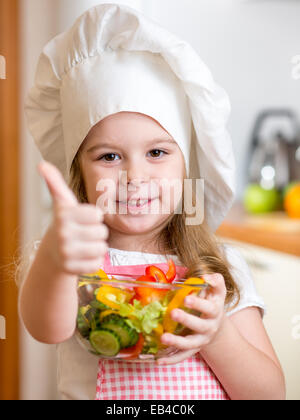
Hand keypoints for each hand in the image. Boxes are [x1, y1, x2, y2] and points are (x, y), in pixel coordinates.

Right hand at [38, 160, 108, 274]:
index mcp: (64, 214)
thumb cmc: (65, 223)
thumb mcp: (62, 202)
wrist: (53, 252)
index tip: (82, 219)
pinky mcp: (71, 268)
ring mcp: (66, 252)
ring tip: (83, 244)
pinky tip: (82, 257)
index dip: (93, 217)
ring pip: (102, 248)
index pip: (98, 214)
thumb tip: (42, 164)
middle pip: (102, 232)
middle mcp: (62, 233)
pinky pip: (98, 263)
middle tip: (83, 233)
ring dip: (97, 246)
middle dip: (96, 232)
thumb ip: (55, 183)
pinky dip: (94, 260)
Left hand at [157, 273, 226, 364]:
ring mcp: (201, 341)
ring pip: (190, 344)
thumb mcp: (217, 290)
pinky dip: (171, 360)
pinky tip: (158, 360)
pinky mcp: (192, 350)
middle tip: (173, 313)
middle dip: (186, 320)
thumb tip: (206, 276)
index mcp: (214, 311)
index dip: (198, 303)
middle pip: (199, 326)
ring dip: (177, 342)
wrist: (217, 324)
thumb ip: (215, 280)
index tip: (186, 298)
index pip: (208, 308)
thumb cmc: (212, 302)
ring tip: (163, 337)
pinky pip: (182, 357)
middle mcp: (209, 327)